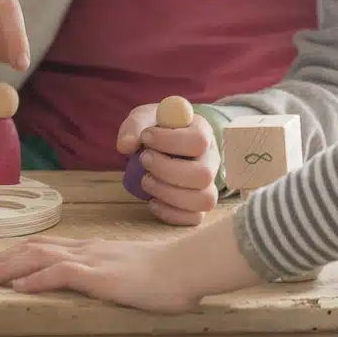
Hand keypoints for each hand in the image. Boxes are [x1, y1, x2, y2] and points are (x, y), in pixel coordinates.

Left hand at [0, 236, 200, 313]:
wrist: (188, 268)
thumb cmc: (164, 276)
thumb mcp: (126, 275)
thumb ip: (105, 277)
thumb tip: (92, 285)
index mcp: (87, 251)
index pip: (38, 248)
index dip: (7, 255)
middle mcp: (82, 250)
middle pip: (28, 249)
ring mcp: (91, 261)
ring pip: (37, 258)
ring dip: (4, 268)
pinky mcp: (101, 276)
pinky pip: (63, 274)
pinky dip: (37, 279)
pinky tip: (18, 287)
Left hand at [116, 103, 219, 225]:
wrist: (161, 146)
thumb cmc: (156, 130)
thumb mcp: (145, 118)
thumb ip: (135, 125)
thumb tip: (127, 145)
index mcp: (202, 133)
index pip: (199, 140)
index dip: (170, 141)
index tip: (146, 137)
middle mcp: (211, 160)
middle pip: (203, 174)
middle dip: (167, 170)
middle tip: (144, 159)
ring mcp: (207, 184)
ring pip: (204, 200)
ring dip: (169, 194)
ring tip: (146, 181)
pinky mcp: (198, 204)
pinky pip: (195, 218)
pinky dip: (171, 213)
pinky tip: (152, 201)